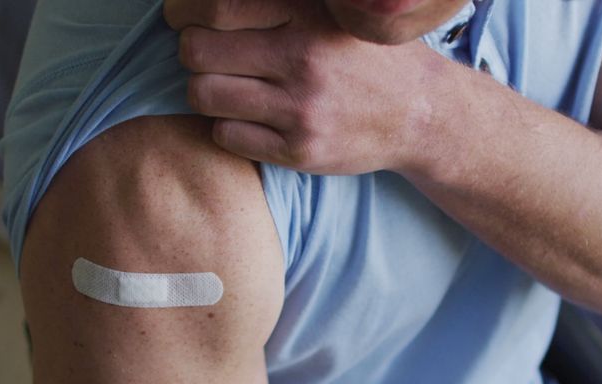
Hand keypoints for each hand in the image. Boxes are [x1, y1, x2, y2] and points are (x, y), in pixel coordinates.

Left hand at [168, 0, 448, 174]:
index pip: (216, 5)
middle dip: (192, 52)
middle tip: (205, 55)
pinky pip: (226, 136)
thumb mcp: (329, 10)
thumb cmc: (362, 55)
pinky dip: (228, 126)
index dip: (183, 11)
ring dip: (206, 90)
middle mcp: (304, 57)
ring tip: (227, 88)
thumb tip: (202, 3)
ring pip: (204, 95)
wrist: (419, 114)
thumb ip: (276, 2)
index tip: (182, 18)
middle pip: (198, 52)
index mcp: (309, 12)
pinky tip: (249, 118)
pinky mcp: (300, 150)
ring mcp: (301, 108)